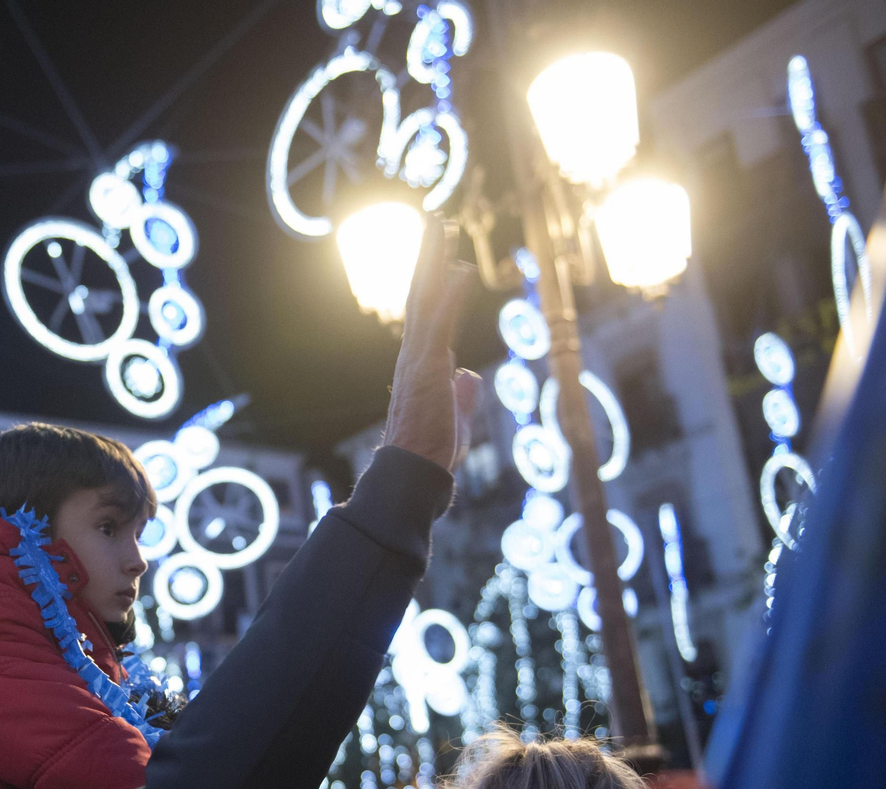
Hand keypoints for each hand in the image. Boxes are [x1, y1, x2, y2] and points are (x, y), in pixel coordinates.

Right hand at [381, 217, 479, 471]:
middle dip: (429, 256)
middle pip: (420, 294)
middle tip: (436, 220)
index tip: (443, 254)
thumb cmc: (430, 452)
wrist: (413, 473)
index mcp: (419, 364)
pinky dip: (451, 294)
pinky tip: (461, 268)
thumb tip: (471, 374)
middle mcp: (413, 355)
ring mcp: (418, 359)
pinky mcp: (428, 367)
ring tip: (442, 225)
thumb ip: (463, 393)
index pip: (426, 314)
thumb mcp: (456, 417)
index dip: (433, 282)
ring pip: (425, 298)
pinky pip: (440, 323)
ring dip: (435, 260)